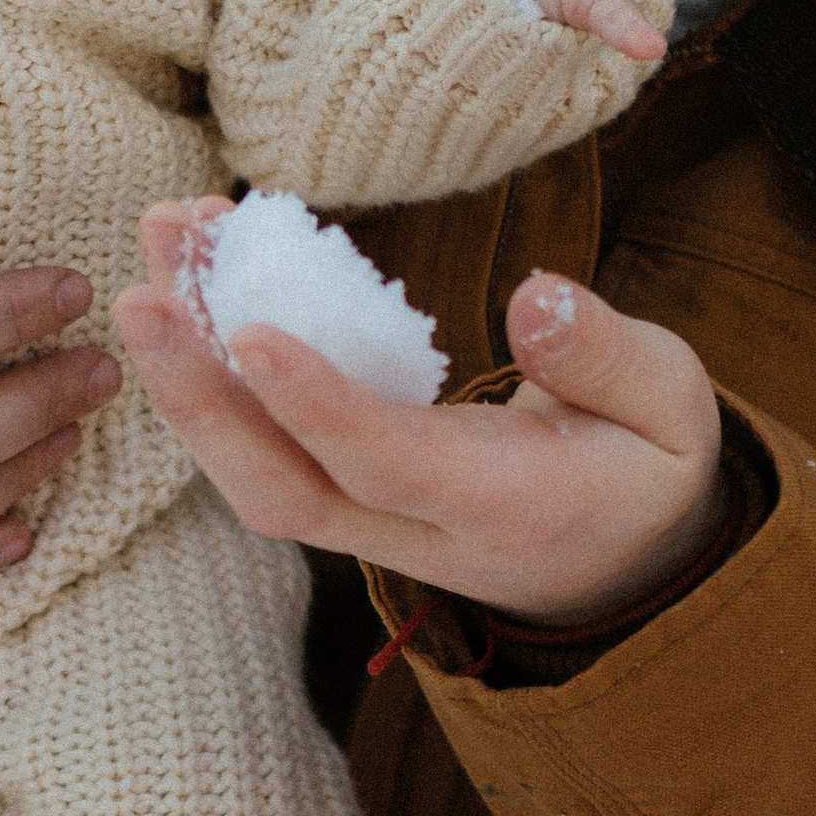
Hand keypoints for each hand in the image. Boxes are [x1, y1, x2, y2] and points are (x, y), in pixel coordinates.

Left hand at [117, 201, 723, 626]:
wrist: (621, 562)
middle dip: (202, 399)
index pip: (390, 465)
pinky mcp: (341, 494)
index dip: (317, 404)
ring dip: (187, 373)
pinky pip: (261, 446)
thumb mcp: (669, 407)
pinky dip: (211, 368)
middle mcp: (418, 531)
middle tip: (145, 291)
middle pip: (283, 492)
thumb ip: (608, 356)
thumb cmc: (643, 465)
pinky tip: (189, 275)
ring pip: (253, 476)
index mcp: (506, 507)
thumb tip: (537, 298)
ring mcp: (369, 524)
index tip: (249, 328)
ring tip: (157, 253)